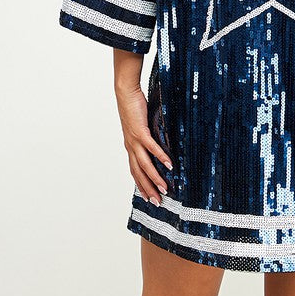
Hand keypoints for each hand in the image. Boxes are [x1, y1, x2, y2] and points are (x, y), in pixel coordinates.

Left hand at [116, 84, 172, 205]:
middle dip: (148, 188)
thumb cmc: (134, 107)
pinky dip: (160, 157)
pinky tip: (169, 164)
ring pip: (144, 164)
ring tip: (165, 188)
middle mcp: (130, 146)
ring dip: (154, 177)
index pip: (135, 171)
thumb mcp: (141, 126)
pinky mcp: (140, 131)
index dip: (141, 185)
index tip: (150, 197)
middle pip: (138, 173)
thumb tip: (158, 144)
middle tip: (157, 202)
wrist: (125, 93)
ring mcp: (134, 140)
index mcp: (130, 147)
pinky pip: (151, 147)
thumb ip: (148, 136)